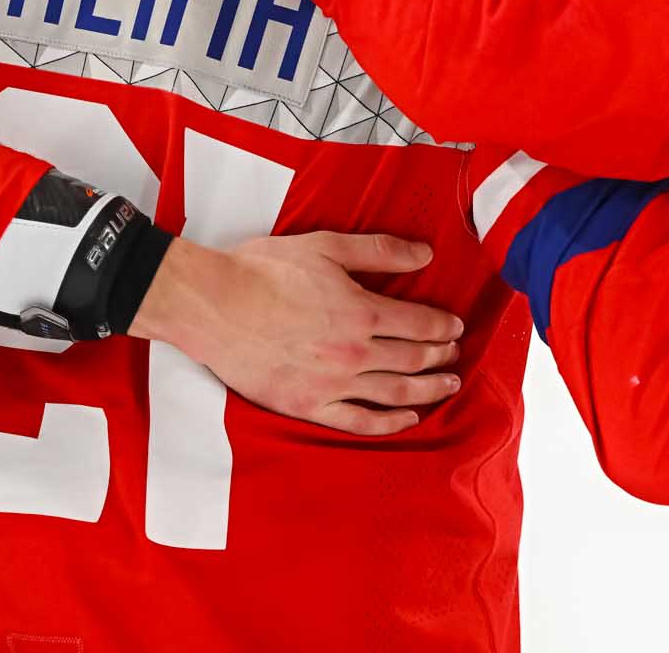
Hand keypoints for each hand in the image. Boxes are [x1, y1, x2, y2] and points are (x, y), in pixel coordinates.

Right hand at [132, 234, 466, 435]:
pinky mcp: (306, 405)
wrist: (212, 305)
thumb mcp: (328, 246)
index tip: (456, 328)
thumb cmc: (266, 270)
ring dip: (428, 390)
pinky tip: (408, 419)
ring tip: (448, 385)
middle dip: (441, 357)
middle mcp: (353, 353)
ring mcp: (330, 384)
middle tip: (456, 355)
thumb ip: (381, 251)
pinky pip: (357, 422)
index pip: (420, 324)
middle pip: (413, 359)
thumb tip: (426, 254)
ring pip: (394, 392)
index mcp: (362, 312)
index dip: (444, 326)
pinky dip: (388, 423)